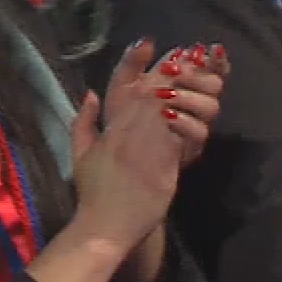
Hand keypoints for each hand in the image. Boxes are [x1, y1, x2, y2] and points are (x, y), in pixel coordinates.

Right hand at [65, 40, 222, 259]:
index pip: (134, 90)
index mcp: (111, 130)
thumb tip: (90, 94)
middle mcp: (129, 135)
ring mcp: (148, 151)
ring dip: (189, 98)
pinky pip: (181, 140)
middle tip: (191, 63)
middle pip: (156, 95)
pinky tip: (199, 120)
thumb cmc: (92, 193)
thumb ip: (84, 122)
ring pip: (172, 113)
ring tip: (201, 88)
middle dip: (175, 77)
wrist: (105, 226)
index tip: (163, 55)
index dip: (150, 69)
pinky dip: (191, 127)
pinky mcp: (165, 169)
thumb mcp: (80, 154)